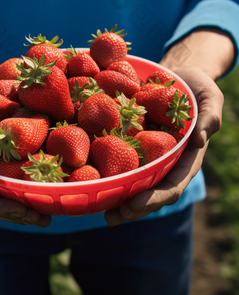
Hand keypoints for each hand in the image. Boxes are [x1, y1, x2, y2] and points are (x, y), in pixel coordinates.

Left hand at [104, 66, 223, 225]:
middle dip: (131, 208)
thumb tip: (198, 140)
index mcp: (185, 160)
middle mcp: (164, 163)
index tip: (135, 205)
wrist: (177, 77)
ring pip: (131, 182)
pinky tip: (85, 177)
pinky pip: (117, 158)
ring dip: (114, 198)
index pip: (172, 186)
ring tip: (95, 208)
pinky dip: (103, 170)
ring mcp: (146, 155)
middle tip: (112, 217)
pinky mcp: (130, 143)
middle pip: (149, 192)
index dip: (154, 198)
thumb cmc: (197, 89)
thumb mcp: (209, 98)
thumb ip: (209, 118)